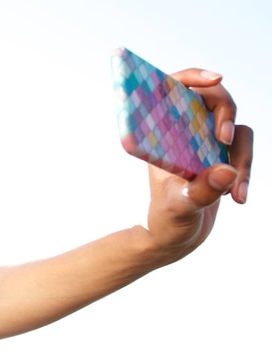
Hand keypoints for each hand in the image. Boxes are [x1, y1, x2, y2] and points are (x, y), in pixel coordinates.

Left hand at [144, 69, 252, 260]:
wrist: (173, 239)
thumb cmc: (165, 221)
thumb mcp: (179, 208)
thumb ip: (200, 191)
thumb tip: (226, 171)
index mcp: (163, 134)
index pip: (175, 90)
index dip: (194, 76)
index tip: (216, 79)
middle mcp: (183, 134)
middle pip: (215, 101)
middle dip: (226, 114)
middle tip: (223, 139)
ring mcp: (204, 145)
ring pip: (236, 130)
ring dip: (241, 157)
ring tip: (232, 193)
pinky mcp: (221, 159)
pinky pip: (243, 153)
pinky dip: (246, 173)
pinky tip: (239, 198)